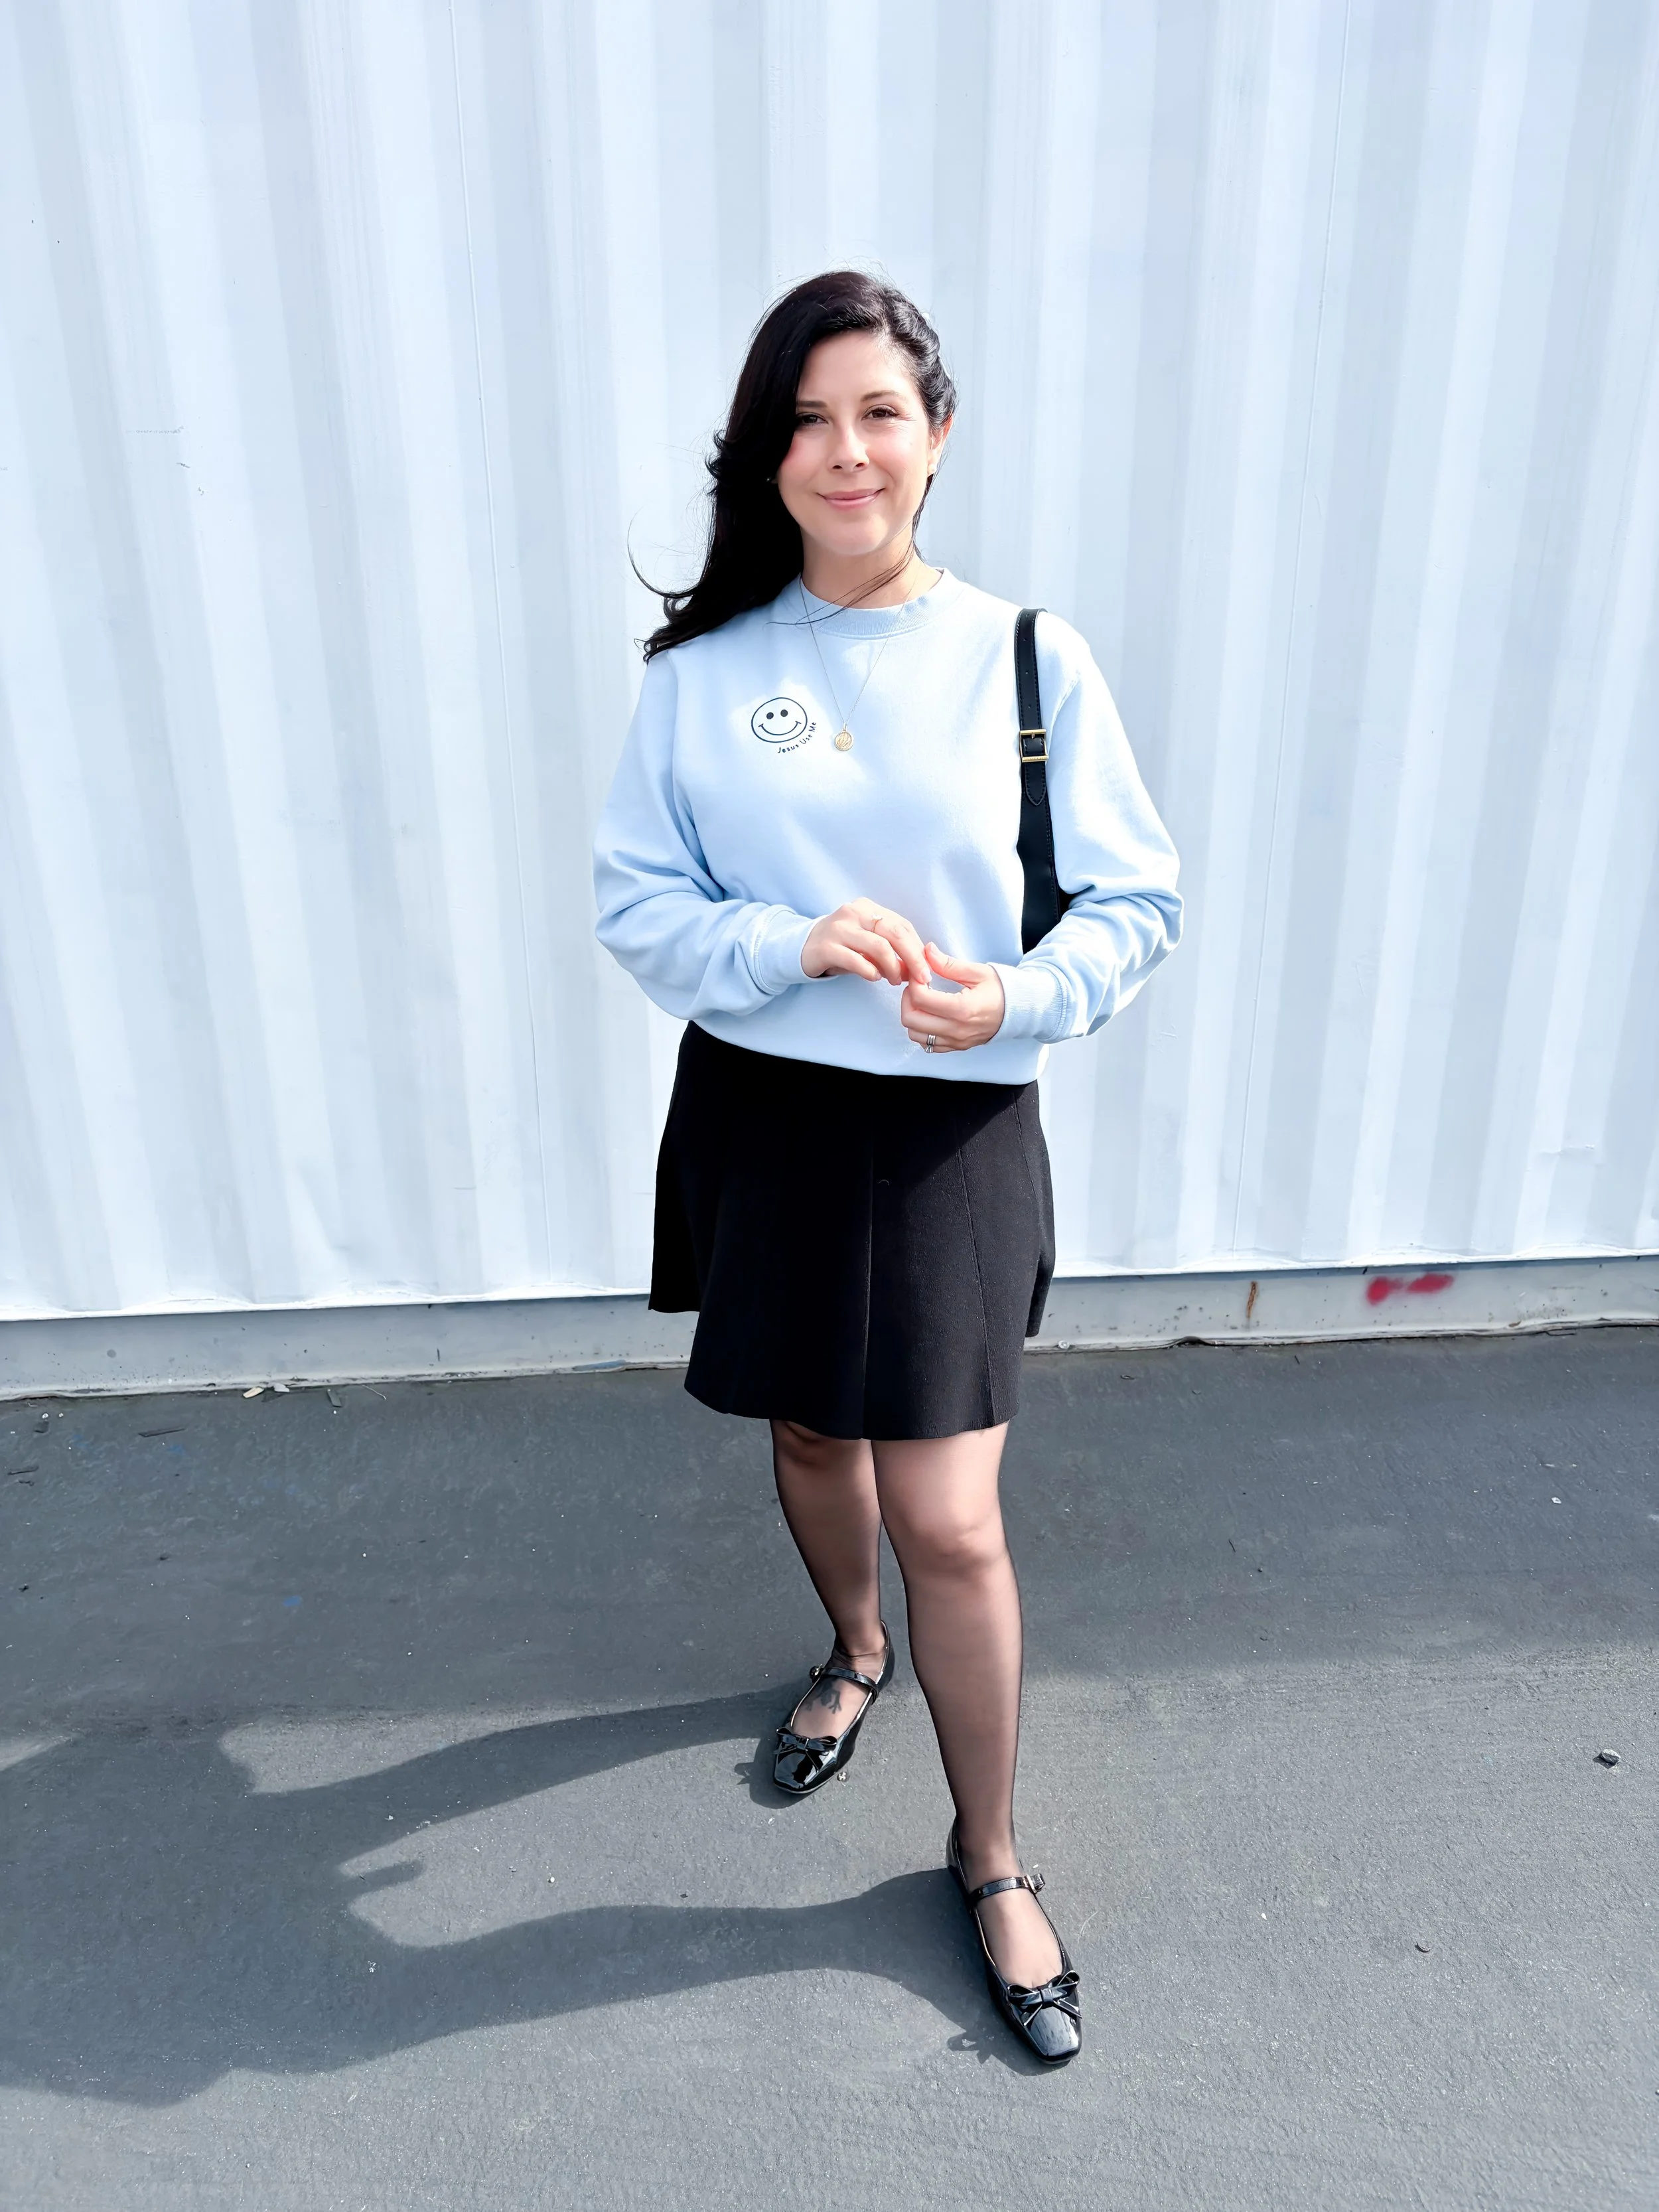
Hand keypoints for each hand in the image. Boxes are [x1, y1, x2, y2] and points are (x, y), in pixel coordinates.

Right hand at [801, 900, 929, 985]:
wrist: (802, 948)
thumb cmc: (842, 946)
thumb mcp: (868, 942)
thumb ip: (892, 950)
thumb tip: (918, 967)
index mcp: (868, 907)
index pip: (902, 925)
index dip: (918, 948)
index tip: (927, 968)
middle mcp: (854, 912)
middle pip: (894, 933)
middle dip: (913, 958)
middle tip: (921, 978)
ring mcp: (838, 928)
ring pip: (878, 946)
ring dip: (893, 968)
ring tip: (895, 980)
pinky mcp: (826, 947)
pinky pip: (856, 961)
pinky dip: (871, 972)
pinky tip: (875, 978)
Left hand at [901, 945, 1005, 1052]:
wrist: (1020, 1011)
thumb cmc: (1001, 990)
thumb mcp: (977, 972)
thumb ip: (948, 964)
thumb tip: (927, 951)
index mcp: (962, 1009)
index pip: (920, 998)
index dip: (914, 982)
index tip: (921, 974)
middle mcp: (956, 1029)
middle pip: (911, 1019)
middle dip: (907, 999)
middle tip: (917, 987)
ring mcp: (956, 1041)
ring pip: (915, 1035)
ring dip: (912, 1016)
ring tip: (923, 1001)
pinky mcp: (956, 1047)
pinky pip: (927, 1045)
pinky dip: (922, 1031)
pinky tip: (930, 1016)